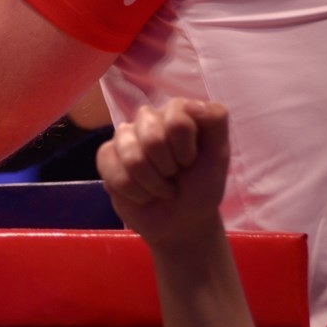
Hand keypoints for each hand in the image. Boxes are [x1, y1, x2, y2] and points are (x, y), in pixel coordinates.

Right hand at [96, 98, 229, 250]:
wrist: (180, 223)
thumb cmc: (201, 187)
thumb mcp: (219, 155)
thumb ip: (216, 120)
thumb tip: (191, 104)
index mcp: (176, 112)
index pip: (176, 119)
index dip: (184, 148)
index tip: (190, 161)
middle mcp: (149, 118)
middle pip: (152, 137)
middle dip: (167, 168)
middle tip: (174, 176)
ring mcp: (124, 136)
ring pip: (131, 156)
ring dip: (151, 183)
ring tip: (160, 188)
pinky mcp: (106, 155)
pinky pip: (111, 168)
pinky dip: (132, 191)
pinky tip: (141, 194)